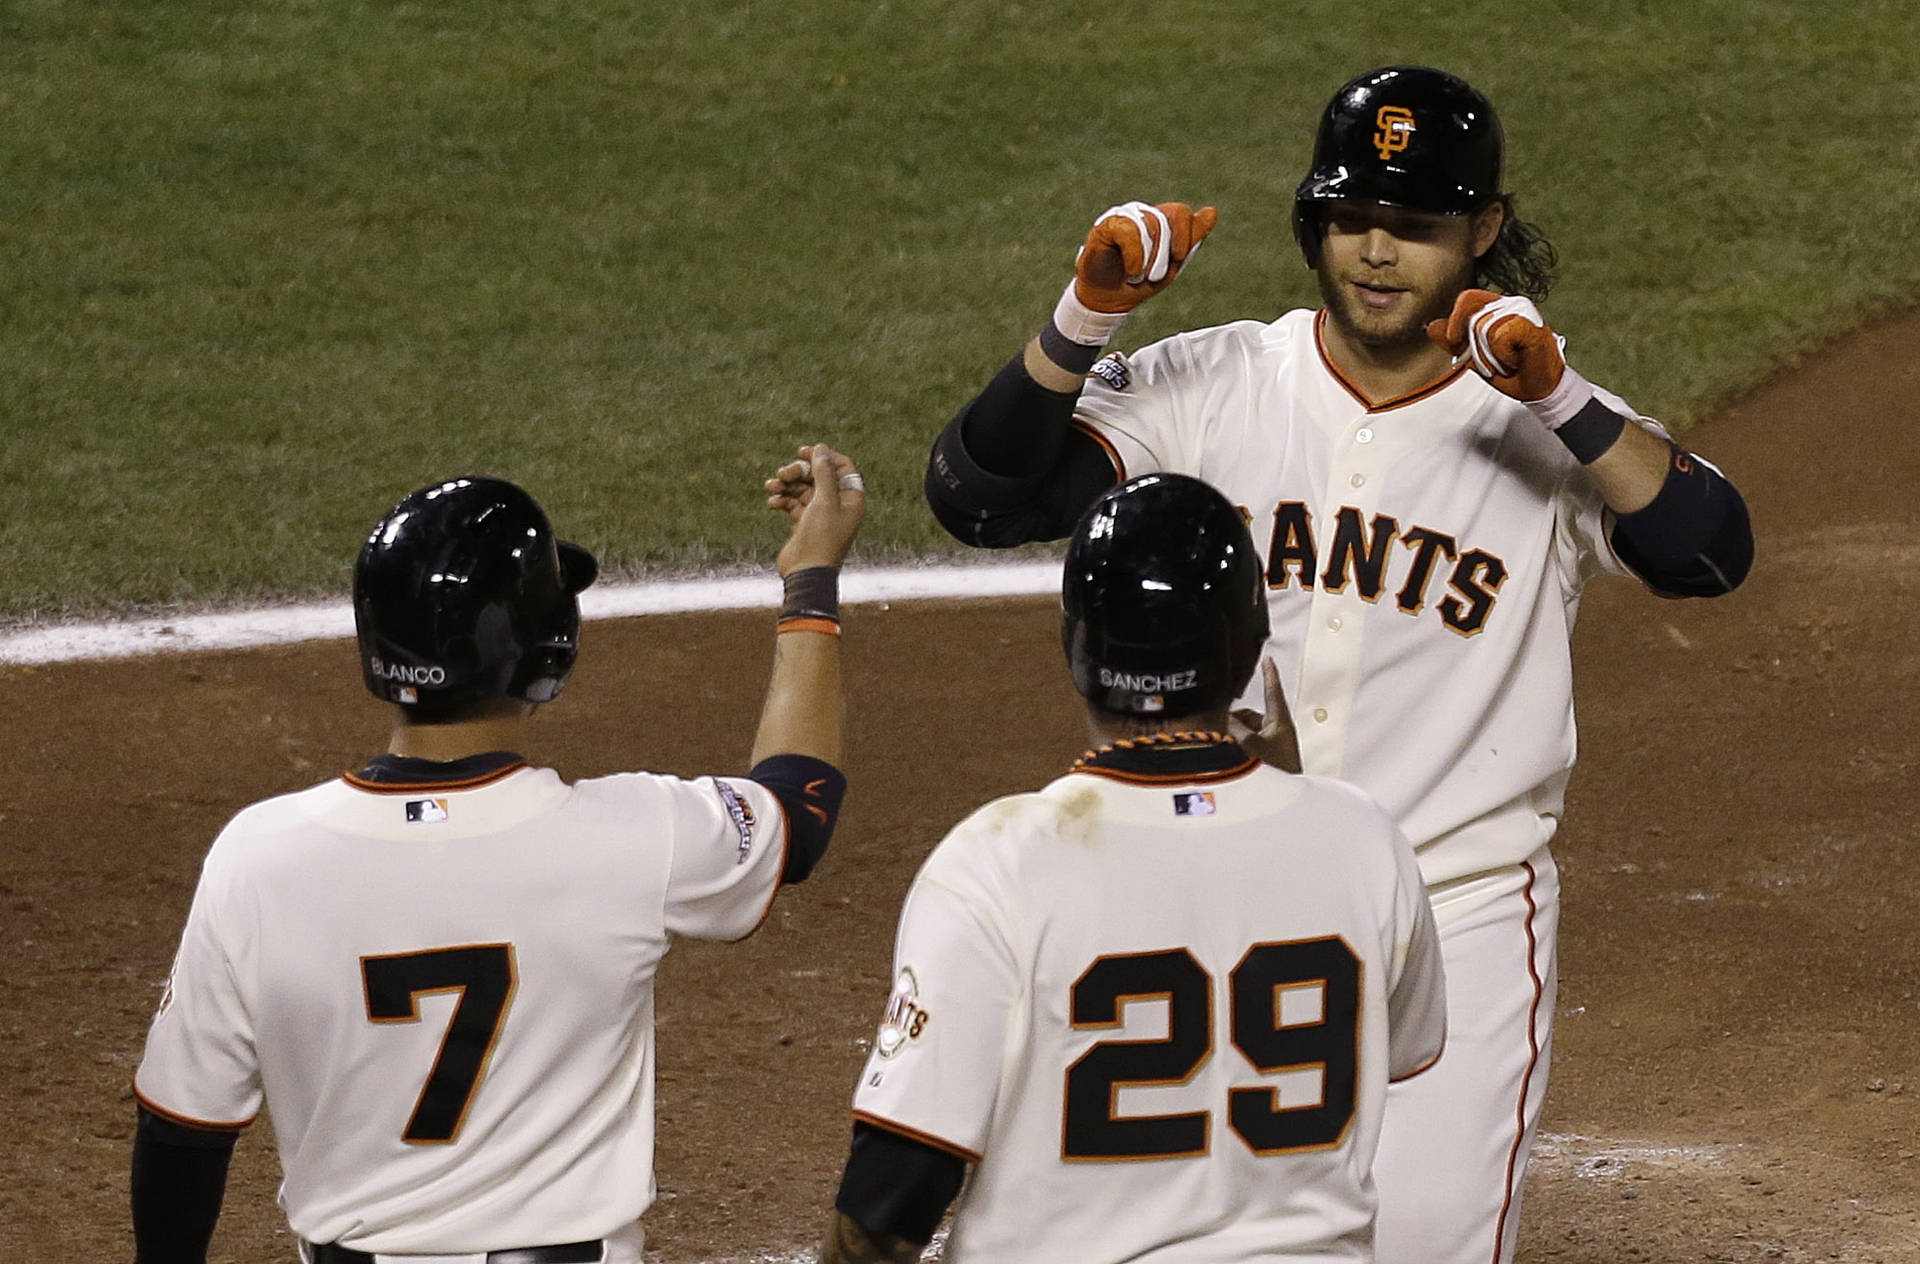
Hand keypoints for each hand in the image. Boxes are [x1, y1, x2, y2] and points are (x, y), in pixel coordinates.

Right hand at [765, 444, 866, 575]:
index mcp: (851, 499)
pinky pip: (793, 503)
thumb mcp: (824, 501)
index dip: (824, 457)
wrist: (807, 573)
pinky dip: (782, 499)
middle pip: (818, 476)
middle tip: (783, 472)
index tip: (803, 451)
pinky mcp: (804, 523)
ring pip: (802, 488)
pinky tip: (772, 502)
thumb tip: (821, 449)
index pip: (842, 468)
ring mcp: (820, 514)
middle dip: (799, 471)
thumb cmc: (821, 538)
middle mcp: (838, 505)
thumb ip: (824, 473)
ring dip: (786, 484)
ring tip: (772, 486)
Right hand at [1073, 200, 1218, 314]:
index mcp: (1159, 219)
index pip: (1180, 212)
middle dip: (1164, 255)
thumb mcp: (1173, 263)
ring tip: (1138, 274)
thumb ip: (1192, 237)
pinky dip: (1134, 258)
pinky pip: (1129, 232)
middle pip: (1165, 222)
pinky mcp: (1106, 226)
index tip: (1178, 257)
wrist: (1109, 300)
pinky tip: (1131, 271)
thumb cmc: (1140, 281)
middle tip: (1153, 274)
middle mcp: (1141, 213)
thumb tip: (1212, 211)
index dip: (1184, 236)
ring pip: (1148, 227)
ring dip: (1149, 260)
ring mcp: (1123, 218)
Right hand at [1227, 658, 1300, 773]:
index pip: (1273, 690)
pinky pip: (1248, 742)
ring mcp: (1272, 742)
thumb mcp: (1252, 745)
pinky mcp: (1267, 754)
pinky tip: (1234, 757)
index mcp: (1280, 721)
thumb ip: (1235, 728)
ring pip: (1246, 729)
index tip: (1268, 659)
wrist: (1286, 795)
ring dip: (1236, 736)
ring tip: (1234, 751)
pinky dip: (1239, 745)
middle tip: (1227, 733)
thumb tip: (1225, 719)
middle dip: (1237, 721)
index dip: (1269, 673)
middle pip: (1251, 714)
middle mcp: (1277, 729)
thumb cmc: (1277, 771)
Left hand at [1425, 289, 1570, 401]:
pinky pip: (1500, 336)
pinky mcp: (1532, 324)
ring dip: (1491, 355)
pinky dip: (1503, 356)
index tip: (1454, 341)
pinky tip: (1517, 359)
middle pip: (1473, 319)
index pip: (1467, 298)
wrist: (1537, 388)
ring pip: (1485, 328)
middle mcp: (1510, 304)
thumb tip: (1432, 326)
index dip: (1455, 319)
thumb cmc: (1511, 370)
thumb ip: (1454, 341)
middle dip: (1476, 349)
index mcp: (1496, 307)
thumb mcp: (1474, 357)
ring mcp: (1524, 311)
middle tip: (1493, 362)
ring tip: (1507, 361)